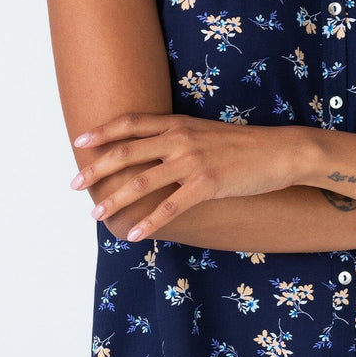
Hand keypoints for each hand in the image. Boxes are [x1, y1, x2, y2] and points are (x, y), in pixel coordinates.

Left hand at [70, 114, 304, 240]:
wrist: (280, 152)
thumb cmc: (244, 146)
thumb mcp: (206, 133)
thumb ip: (179, 139)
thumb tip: (154, 154)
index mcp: (179, 123)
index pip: (132, 123)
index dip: (103, 131)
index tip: (80, 140)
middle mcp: (181, 138)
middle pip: (127, 152)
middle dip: (97, 169)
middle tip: (75, 184)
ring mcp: (193, 160)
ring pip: (143, 181)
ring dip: (116, 199)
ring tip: (97, 213)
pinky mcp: (208, 183)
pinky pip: (171, 206)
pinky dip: (149, 222)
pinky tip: (134, 233)